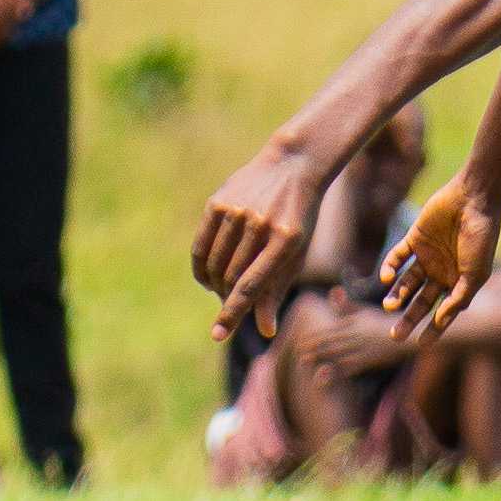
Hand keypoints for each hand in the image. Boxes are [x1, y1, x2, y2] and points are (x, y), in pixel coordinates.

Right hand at [195, 142, 333, 338]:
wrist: (293, 165)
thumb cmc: (299, 218)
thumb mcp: (297, 253)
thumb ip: (278, 290)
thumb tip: (265, 330)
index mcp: (285, 240)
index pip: (251, 286)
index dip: (232, 313)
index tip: (217, 335)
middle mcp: (260, 224)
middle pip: (231, 277)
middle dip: (227, 299)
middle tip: (230, 307)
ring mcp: (238, 211)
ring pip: (214, 264)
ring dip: (215, 286)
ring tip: (222, 291)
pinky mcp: (219, 202)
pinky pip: (201, 245)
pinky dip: (201, 267)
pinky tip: (208, 276)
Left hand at [287, 294, 409, 383]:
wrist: (409, 335)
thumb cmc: (386, 323)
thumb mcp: (366, 311)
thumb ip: (348, 305)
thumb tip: (333, 291)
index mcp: (354, 322)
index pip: (330, 330)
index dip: (315, 337)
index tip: (302, 341)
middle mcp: (355, 334)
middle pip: (330, 341)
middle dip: (313, 347)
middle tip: (299, 352)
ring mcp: (361, 348)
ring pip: (335, 353)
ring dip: (319, 357)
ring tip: (304, 362)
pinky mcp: (368, 360)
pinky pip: (348, 367)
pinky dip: (334, 372)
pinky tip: (323, 377)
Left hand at [381, 172, 500, 332]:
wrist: (474, 201)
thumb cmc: (481, 238)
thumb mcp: (475, 274)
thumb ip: (459, 298)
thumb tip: (440, 321)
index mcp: (458, 283)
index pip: (442, 312)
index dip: (433, 329)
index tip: (420, 345)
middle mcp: (441, 272)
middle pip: (420, 301)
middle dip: (408, 319)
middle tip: (395, 336)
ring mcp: (427, 255)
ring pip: (406, 282)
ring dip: (396, 296)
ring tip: (389, 306)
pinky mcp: (414, 238)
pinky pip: (398, 257)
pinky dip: (390, 268)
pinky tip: (387, 278)